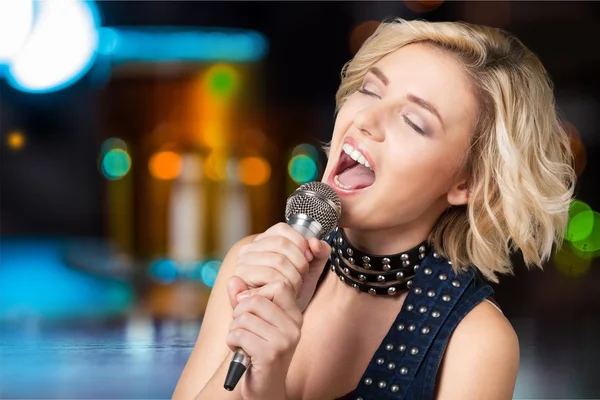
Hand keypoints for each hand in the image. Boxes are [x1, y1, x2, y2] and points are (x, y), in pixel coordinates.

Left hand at [226, 280, 302, 399]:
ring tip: (241, 342)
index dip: (256, 293)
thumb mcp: (251, 321)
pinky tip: (239, 351)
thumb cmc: (256, 352)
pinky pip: (239, 334)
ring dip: (234, 330)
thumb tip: (233, 278)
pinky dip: (232, 341)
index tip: (248, 308)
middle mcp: (294, 327)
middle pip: (256, 300)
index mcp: (295, 315)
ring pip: (244, 318)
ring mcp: (284, 341)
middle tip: (242, 329)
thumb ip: (243, 299)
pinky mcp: (270, 354)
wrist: (263, 388)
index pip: (278, 285)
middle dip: (239, 313)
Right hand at [228, 222, 331, 312]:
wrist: (280, 318)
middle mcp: (250, 248)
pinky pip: (270, 276)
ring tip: (294, 289)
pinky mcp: (240, 278)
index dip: (300, 242)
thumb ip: (320, 252)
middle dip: (299, 263)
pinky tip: (284, 295)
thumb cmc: (293, 291)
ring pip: (278, 260)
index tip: (309, 258)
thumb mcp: (312, 270)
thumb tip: (315, 242)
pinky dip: (284, 286)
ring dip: (293, 278)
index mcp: (265, 241)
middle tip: (302, 279)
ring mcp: (243, 262)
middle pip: (282, 244)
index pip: (283, 229)